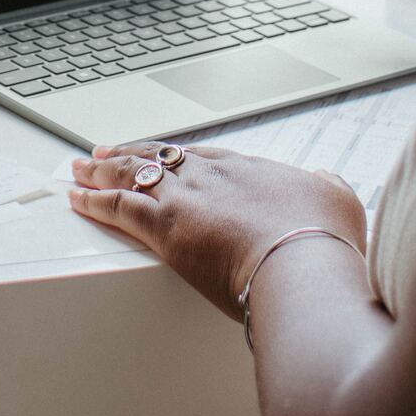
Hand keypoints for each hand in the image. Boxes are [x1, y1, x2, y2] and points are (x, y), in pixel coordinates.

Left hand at [68, 141, 366, 320]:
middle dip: (130, 153)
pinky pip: (118, 208)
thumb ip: (328, 187)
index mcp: (249, 170)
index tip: (163, 153)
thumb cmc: (324, 242)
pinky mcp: (165, 228)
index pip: (202, 156)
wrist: (303, 264)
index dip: (177, 155)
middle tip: (106, 152)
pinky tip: (75, 198)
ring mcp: (186, 199)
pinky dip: (93, 202)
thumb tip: (325, 180)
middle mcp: (211, 176)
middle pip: (160, 157)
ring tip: (80, 167)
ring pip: (132, 175)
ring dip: (102, 171)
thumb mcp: (339, 201)